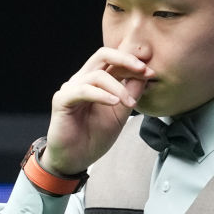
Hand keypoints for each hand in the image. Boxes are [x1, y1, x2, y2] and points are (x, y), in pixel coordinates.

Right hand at [42, 47, 153, 175]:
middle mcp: (82, 80)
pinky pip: (83, 90)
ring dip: (118, 87)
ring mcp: (71, 89)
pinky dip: (101, 94)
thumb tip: (145, 75)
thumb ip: (131, 93)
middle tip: (143, 70)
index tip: (151, 73)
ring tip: (129, 103)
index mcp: (95, 81)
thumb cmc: (93, 137)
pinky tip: (113, 102)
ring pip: (97, 75)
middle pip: (103, 54)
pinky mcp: (62, 100)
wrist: (75, 159)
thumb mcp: (120, 114)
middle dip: (126, 59)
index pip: (114, 61)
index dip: (133, 63)